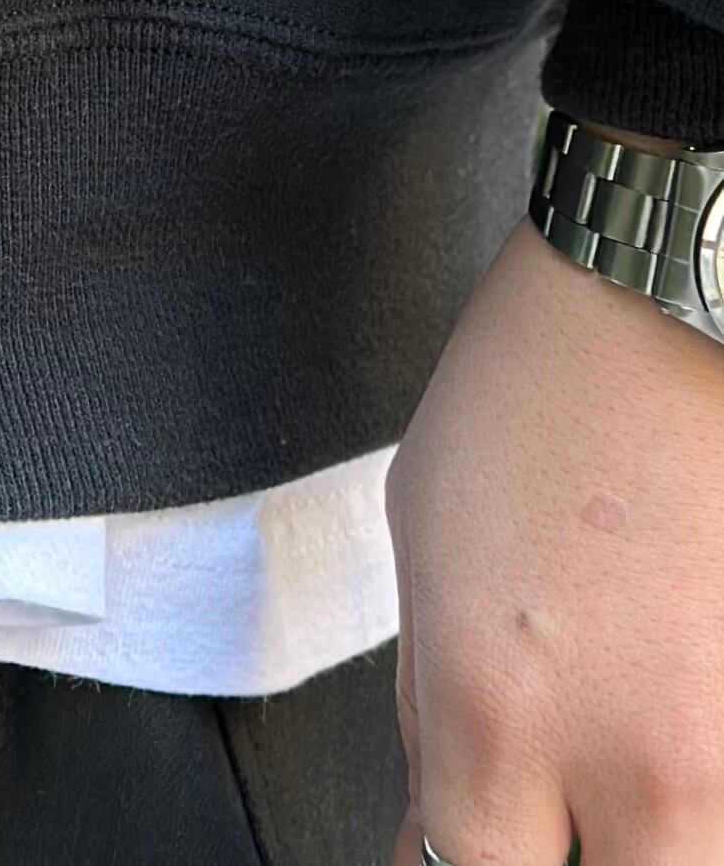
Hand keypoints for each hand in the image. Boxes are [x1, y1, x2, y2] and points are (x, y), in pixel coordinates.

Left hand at [386, 197, 723, 864]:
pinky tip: (664, 696)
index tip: (467, 846)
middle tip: (553, 805)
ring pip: (686, 847)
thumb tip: (429, 836)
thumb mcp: (421, 552)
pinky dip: (697, 772)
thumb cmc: (532, 396)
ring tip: (614, 731)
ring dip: (646, 819)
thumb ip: (429, 722)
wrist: (661, 307)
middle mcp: (631, 761)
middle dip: (577, 852)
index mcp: (497, 717)